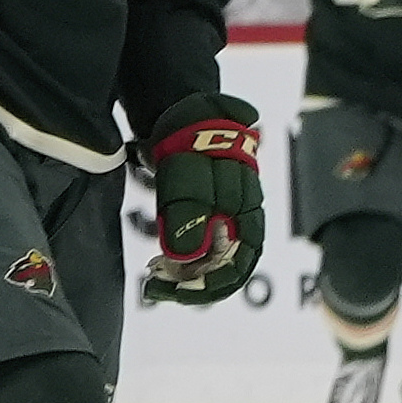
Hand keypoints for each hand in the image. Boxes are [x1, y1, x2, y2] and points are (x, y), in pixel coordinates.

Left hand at [136, 97, 268, 305]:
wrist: (188, 111)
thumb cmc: (193, 145)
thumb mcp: (186, 180)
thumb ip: (188, 219)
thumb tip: (183, 258)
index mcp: (246, 216)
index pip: (236, 269)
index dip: (206, 287)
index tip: (171, 292)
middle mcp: (242, 222)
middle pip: (224, 270)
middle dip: (191, 284)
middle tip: (154, 284)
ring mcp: (227, 216)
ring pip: (212, 260)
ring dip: (185, 272)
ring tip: (155, 271)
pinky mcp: (211, 211)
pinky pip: (202, 247)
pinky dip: (183, 258)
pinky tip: (161, 256)